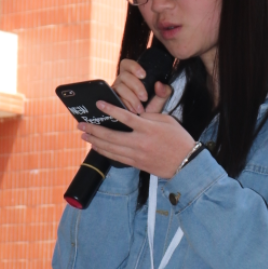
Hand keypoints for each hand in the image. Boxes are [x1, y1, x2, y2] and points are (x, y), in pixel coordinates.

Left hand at [78, 98, 195, 178]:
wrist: (186, 163)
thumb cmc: (178, 139)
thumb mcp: (166, 120)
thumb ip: (148, 115)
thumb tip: (132, 114)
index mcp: (148, 128)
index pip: (126, 117)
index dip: (111, 110)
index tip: (98, 104)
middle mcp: (140, 142)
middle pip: (112, 136)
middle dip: (94, 130)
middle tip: (81, 124)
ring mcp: (137, 155)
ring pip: (111, 148)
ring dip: (95, 141)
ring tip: (84, 135)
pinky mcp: (137, 164)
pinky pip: (116, 157)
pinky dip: (104, 151)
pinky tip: (96, 147)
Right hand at [111, 58, 172, 116]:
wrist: (142, 123)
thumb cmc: (150, 108)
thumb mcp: (160, 100)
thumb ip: (164, 92)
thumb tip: (159, 84)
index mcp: (132, 74)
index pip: (127, 64)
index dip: (134, 67)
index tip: (144, 75)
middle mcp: (122, 80)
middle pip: (124, 76)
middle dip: (136, 86)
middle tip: (145, 98)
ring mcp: (116, 89)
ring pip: (120, 87)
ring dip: (131, 98)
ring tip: (140, 108)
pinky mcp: (112, 99)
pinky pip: (116, 98)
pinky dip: (125, 104)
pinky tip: (133, 110)